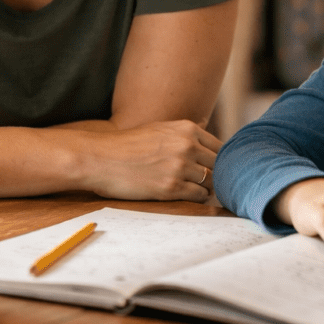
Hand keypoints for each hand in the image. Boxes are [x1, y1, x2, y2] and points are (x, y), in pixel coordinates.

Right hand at [74, 120, 220, 202]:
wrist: (100, 158)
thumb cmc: (127, 145)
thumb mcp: (159, 127)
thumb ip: (183, 130)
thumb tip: (205, 124)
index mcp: (187, 129)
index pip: (221, 147)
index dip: (222, 161)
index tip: (217, 170)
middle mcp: (187, 145)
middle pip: (220, 165)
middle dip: (218, 176)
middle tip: (214, 185)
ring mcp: (180, 166)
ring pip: (212, 182)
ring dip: (209, 189)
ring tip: (202, 193)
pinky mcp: (171, 187)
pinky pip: (199, 196)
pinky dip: (199, 199)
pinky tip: (190, 197)